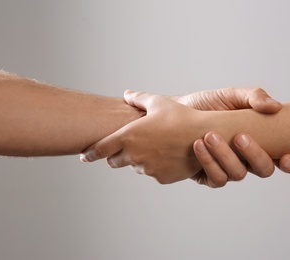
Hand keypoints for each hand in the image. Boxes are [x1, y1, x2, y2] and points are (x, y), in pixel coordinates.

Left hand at [81, 90, 207, 183]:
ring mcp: (148, 169)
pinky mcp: (161, 178)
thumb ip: (138, 99)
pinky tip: (168, 155)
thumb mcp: (158, 102)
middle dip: (117, 156)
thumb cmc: (181, 117)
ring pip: (136, 167)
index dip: (90, 154)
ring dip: (139, 160)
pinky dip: (155, 166)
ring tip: (158, 147)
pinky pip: (152, 173)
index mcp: (129, 136)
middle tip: (129, 146)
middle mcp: (134, 155)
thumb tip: (127, 94)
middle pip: (114, 162)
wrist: (205, 136)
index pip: (100, 149)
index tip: (84, 157)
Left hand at [177, 88, 289, 186]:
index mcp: (258, 141)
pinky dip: (208, 163)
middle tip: (240, 137)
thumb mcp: (230, 96)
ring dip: (226, 157)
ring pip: (237, 174)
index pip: (282, 158)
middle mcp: (245, 158)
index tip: (288, 156)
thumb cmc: (208, 104)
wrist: (178, 111)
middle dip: (255, 155)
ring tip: (209, 136)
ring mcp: (227, 168)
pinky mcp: (208, 175)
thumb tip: (276, 107)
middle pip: (263, 169)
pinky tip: (198, 145)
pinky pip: (216, 178)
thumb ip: (254, 97)